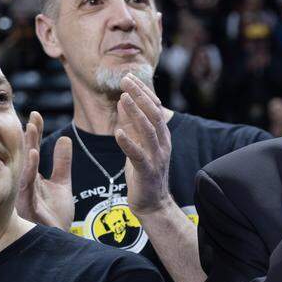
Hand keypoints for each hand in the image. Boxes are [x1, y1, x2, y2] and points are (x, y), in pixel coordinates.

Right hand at [17, 111, 73, 230]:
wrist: (60, 239)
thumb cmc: (55, 215)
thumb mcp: (62, 184)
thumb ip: (62, 163)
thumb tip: (64, 138)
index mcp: (32, 178)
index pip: (33, 150)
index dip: (34, 133)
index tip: (36, 114)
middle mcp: (25, 185)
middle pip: (27, 156)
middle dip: (29, 136)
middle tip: (32, 117)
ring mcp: (25, 195)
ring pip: (24, 168)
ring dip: (28, 148)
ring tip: (31, 129)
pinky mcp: (29, 206)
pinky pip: (27, 185)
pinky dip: (30, 169)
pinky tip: (34, 154)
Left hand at [114, 74, 173, 215]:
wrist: (152, 204)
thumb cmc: (143, 174)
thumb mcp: (137, 144)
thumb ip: (131, 124)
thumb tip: (124, 100)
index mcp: (162, 137)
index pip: (155, 108)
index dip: (142, 91)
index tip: (129, 77)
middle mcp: (163, 144)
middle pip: (154, 114)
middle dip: (140, 95)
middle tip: (125, 79)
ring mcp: (157, 158)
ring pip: (148, 131)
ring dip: (136, 113)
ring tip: (124, 98)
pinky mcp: (147, 172)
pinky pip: (138, 155)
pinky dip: (128, 143)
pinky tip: (118, 133)